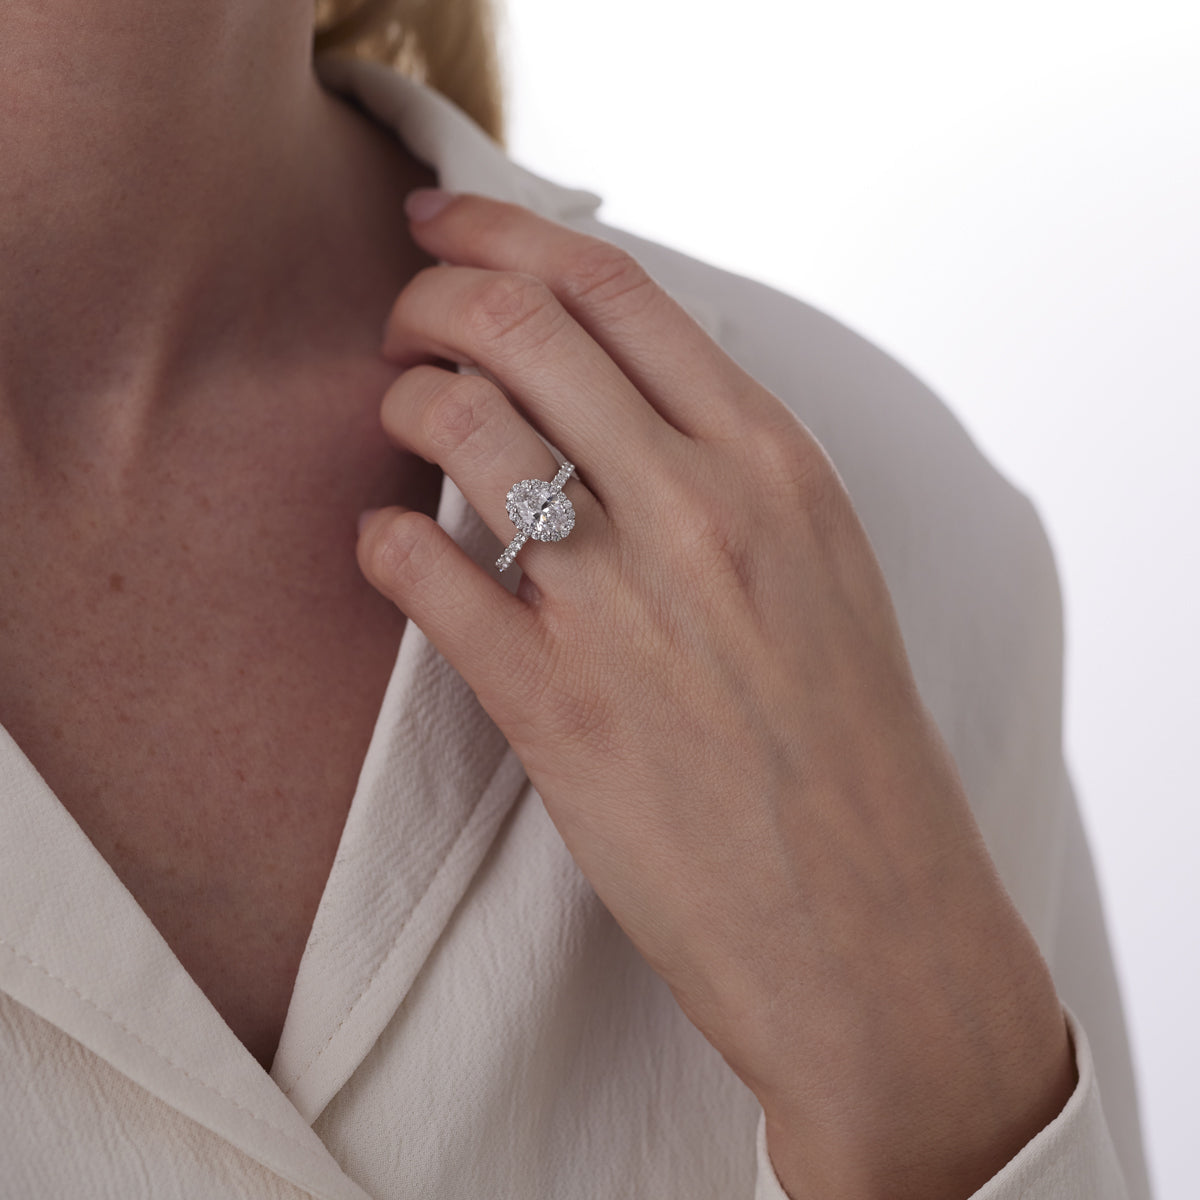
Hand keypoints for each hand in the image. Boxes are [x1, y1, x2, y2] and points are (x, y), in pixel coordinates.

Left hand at [356, 189, 1075, 1198]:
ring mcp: (624, 607)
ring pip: (460, 424)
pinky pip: (425, 571)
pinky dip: (382, 539)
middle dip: (430, 295)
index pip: (615, 288)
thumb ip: (726, 467)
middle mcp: (702, 511)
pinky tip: (389, 547)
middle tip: (402, 320)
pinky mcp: (557, 709)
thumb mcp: (820, 564)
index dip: (505, 233)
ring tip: (395, 418)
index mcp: (775, 462)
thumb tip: (611, 392)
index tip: (445, 226)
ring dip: (400, 399)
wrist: (868, 921)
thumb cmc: (846, 744)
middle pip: (520, 325)